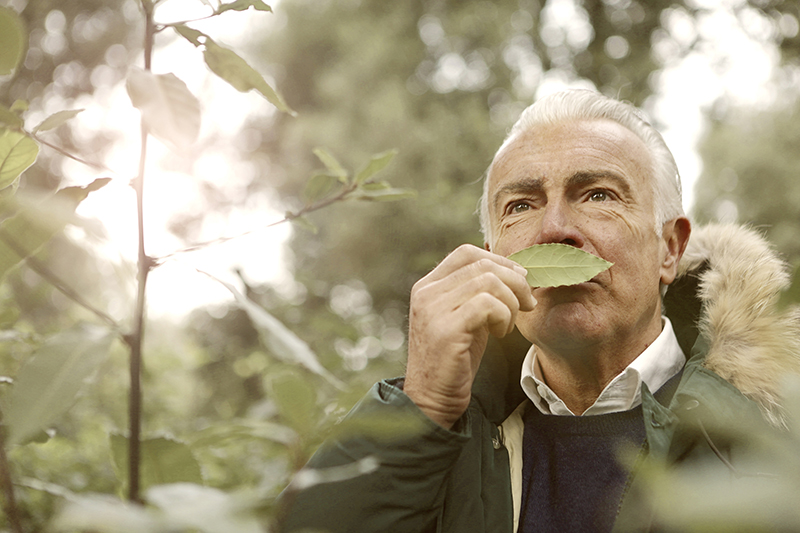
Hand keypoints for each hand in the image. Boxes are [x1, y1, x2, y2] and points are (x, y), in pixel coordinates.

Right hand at [404, 244, 534, 428]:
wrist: (431, 399)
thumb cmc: (455, 359)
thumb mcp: (465, 317)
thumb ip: (478, 292)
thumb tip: (516, 270)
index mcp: (428, 285)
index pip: (466, 253)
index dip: (500, 262)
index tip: (518, 283)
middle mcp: (426, 292)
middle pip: (482, 264)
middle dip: (515, 282)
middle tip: (526, 304)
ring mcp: (433, 309)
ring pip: (488, 281)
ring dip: (510, 303)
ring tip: (507, 325)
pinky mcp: (445, 329)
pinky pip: (487, 305)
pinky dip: (503, 317)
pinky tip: (500, 334)